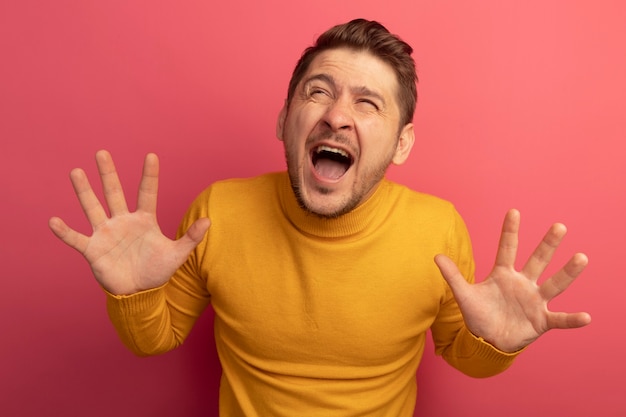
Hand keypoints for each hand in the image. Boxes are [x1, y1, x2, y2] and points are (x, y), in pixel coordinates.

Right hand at [49, 150, 209, 294]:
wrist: (139, 292)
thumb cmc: (157, 270)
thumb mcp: (177, 254)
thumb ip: (191, 238)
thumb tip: (209, 220)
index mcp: (144, 220)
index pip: (147, 193)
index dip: (149, 175)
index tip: (151, 155)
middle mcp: (123, 221)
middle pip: (114, 192)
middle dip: (108, 173)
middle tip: (102, 152)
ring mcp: (106, 233)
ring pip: (93, 208)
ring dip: (84, 192)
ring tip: (76, 172)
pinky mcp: (93, 250)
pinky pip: (76, 239)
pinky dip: (65, 232)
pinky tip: (54, 221)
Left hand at [435, 209, 590, 352]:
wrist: (487, 341)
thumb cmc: (478, 315)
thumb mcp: (464, 295)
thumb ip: (453, 276)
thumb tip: (436, 255)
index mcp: (503, 275)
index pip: (507, 249)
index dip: (510, 231)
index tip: (513, 211)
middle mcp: (523, 283)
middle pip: (537, 260)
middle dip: (547, 244)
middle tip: (559, 226)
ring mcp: (534, 301)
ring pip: (554, 284)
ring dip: (568, 272)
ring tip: (581, 257)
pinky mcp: (541, 321)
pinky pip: (560, 319)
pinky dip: (572, 319)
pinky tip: (586, 316)